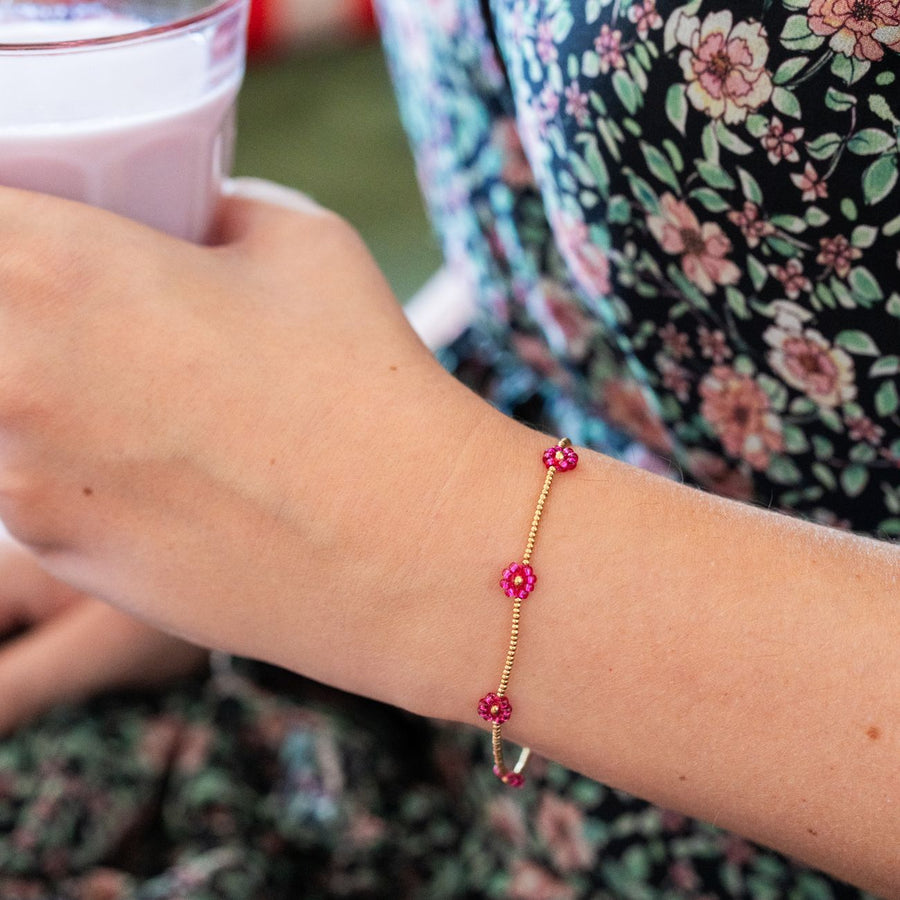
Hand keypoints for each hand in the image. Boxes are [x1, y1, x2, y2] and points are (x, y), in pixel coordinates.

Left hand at [0, 179, 499, 710]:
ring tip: (132, 396)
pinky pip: (22, 482)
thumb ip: (212, 215)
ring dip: (35, 393)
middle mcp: (7, 376)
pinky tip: (155, 466)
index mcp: (56, 266)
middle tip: (93, 319)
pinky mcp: (52, 555)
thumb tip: (189, 224)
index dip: (13, 228)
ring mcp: (16, 481)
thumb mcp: (299, 245)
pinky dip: (62, 461)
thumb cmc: (365, 386)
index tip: (42, 237)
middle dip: (24, 314)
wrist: (409, 546)